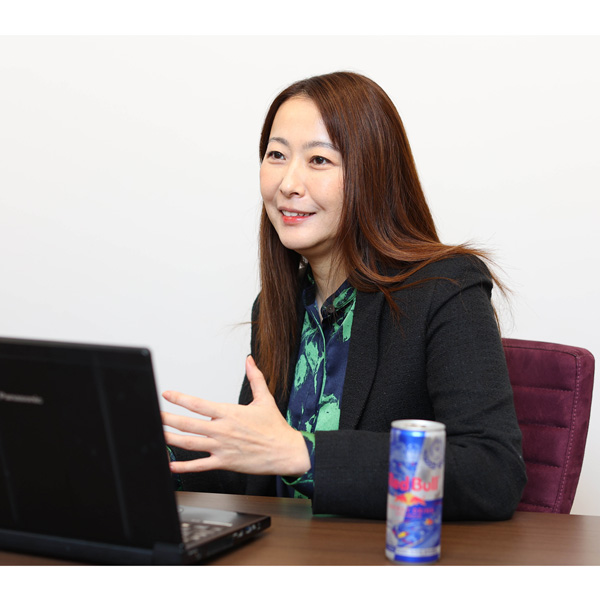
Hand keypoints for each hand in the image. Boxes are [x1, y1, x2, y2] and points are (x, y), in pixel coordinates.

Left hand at [161, 355, 310, 476]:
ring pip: (190, 444)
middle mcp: (222, 430)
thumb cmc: (275, 427)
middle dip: (168, 419)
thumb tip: (250, 360)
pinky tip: (171, 465)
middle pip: (188, 424)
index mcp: (230, 413)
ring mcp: (222, 447)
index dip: (180, 398)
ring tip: (156, 434)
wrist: (286, 451)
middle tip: (154, 415)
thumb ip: (255, 378)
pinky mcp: (224, 463)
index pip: (199, 404)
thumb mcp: (265, 399)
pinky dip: (183, 467)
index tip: (168, 394)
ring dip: (170, 439)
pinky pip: (200, 466)